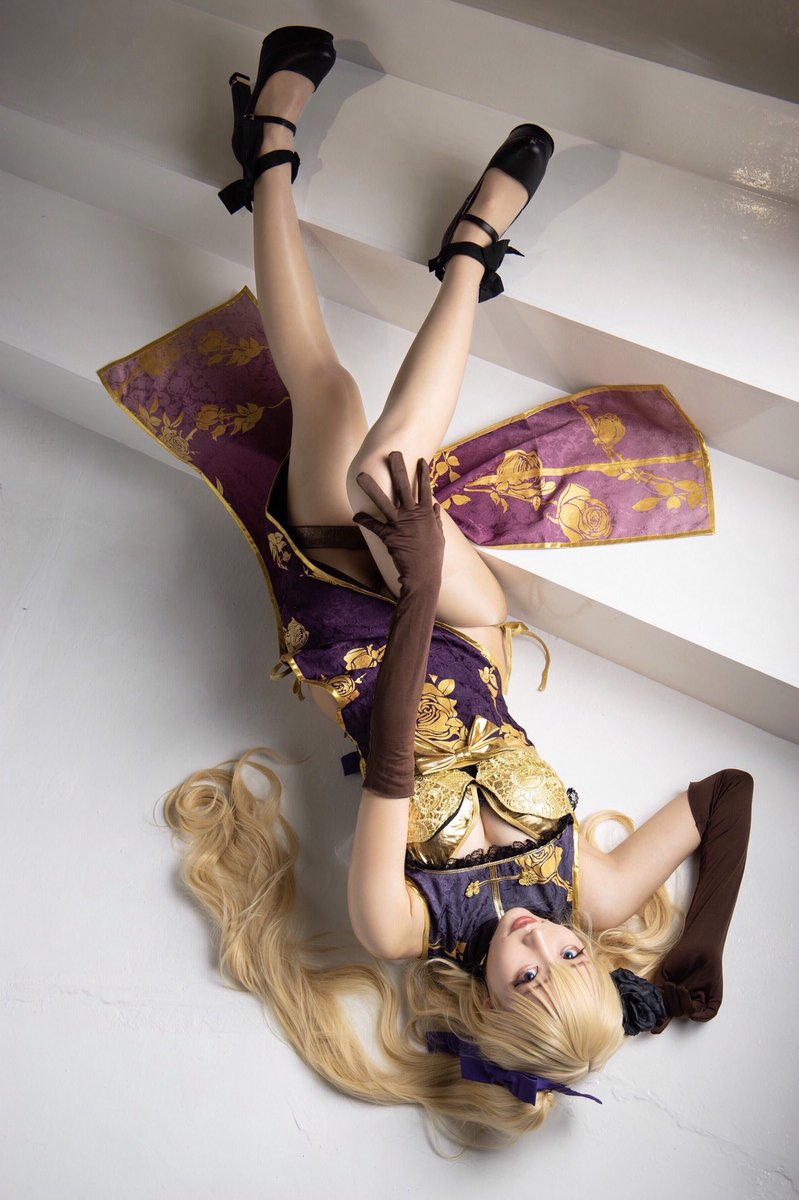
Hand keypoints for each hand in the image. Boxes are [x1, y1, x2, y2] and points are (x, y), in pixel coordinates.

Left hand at [353, 451, 443, 592]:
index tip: (421, 460)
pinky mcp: (389, 536)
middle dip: (398, 468)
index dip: (423, 475)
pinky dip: (364, 520)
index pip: (425, 489)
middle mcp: (413, 515)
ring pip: (383, 501)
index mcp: (427, 514)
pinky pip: (373, 526)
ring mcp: (400, 524)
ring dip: (371, 487)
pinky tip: (355, 515)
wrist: (423, 576)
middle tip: (393, 453)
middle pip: (404, 487)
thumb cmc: (432, 558)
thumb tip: (436, 507)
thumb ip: (436, 520)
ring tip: (360, 474)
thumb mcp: (439, 536)